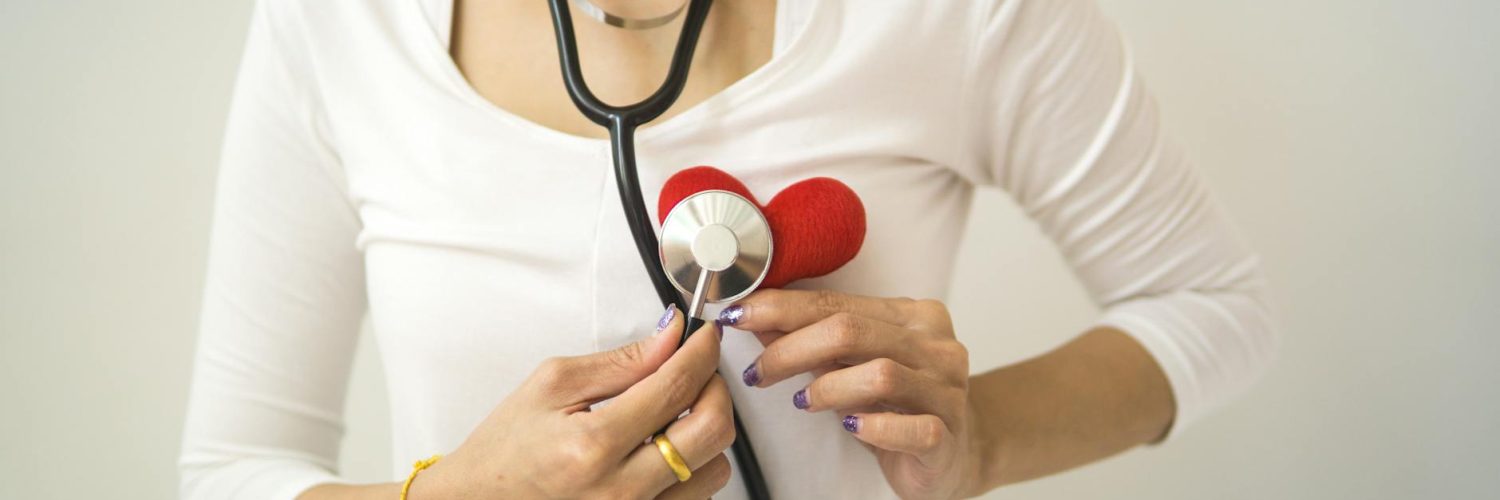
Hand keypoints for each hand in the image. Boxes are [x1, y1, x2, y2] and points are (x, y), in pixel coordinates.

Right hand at [410, 306, 733, 499]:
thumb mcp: (553, 385)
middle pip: (712, 430)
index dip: (701, 352)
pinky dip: (693, 465)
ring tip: (675, 414)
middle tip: (697, 370)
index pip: (675, 387)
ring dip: (706, 431)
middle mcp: (621, 490)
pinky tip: (664, 448)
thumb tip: (670, 336)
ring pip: (716, 467)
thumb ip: (620, 361)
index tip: (706, 336)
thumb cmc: (508, 448)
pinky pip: (698, 496)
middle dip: (715, 388)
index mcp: (593, 445)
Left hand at [721, 290, 976, 499]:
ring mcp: (947, 390)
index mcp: (912, 316)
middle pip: (852, 332)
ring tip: (803, 401)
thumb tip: (756, 318)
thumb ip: (813, 341)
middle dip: (791, 348)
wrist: (954, 453)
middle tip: (758, 371)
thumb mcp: (853, 366)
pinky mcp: (948, 436)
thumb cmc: (899, 405)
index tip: (738, 315)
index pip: (836, 303)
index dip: (781, 308)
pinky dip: (874, 427)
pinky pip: (912, 428)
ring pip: (880, 375)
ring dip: (828, 387)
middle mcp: (935, 346)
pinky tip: (852, 427)